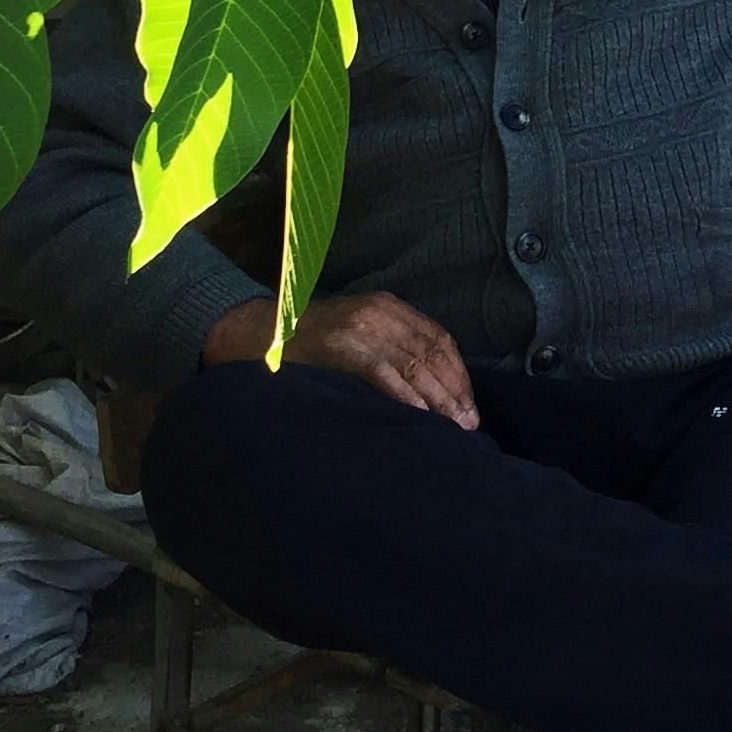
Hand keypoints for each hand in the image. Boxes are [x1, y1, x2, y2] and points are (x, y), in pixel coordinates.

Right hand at [201, 290, 480, 429]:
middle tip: (470, 422)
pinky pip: (384, 373)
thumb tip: (428, 387)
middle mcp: (381, 312)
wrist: (261, 332)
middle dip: (454, 390)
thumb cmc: (311, 342)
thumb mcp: (357, 332)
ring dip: (438, 398)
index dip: (458, 372)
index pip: (438, 338)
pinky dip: (406, 395)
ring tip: (454, 425)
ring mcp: (362, 327)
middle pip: (432, 352)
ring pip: (414, 364)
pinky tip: (420, 416)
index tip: (468, 402)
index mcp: (388, 306)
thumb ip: (389, 348)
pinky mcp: (344, 346)